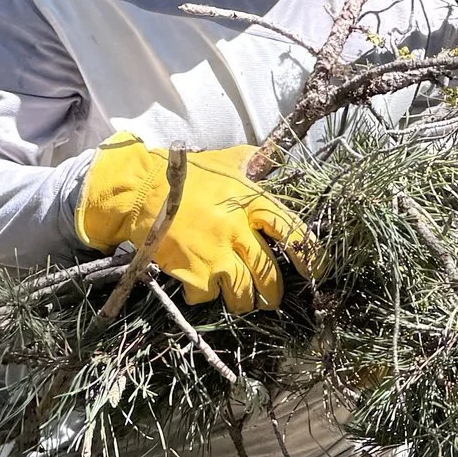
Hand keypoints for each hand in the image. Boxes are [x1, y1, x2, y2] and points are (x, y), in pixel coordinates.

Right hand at [74, 137, 310, 313]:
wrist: (141, 192)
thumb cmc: (186, 176)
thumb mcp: (225, 161)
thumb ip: (252, 162)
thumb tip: (273, 155)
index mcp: (251, 202)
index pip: (292, 232)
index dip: (309, 256)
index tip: (316, 271)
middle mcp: (238, 230)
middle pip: (269, 273)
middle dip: (273, 292)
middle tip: (271, 297)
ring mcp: (216, 254)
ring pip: (244, 293)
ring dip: (245, 301)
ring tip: (242, 300)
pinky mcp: (194, 273)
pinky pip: (209, 296)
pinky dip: (207, 296)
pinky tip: (201, 286)